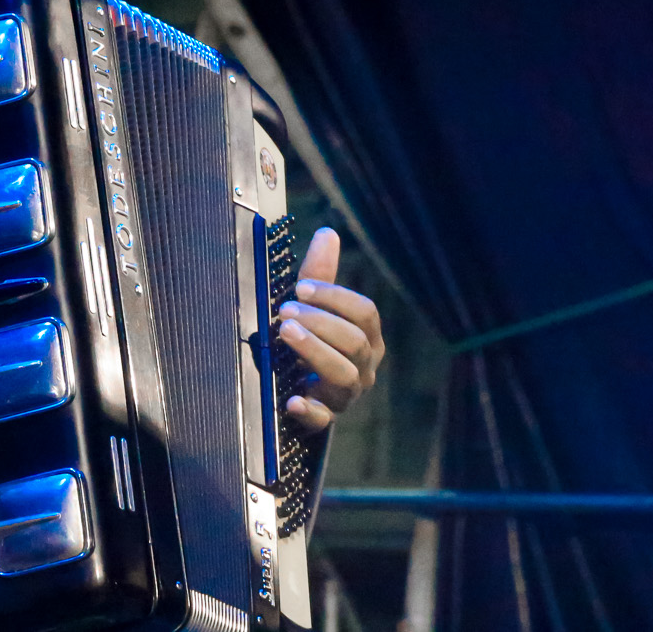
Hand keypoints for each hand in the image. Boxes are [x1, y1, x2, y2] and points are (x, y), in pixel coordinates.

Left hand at [277, 228, 383, 433]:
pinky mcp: (325, 419)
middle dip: (320, 323)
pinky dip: (309, 410)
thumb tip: (327, 233)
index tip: (301, 287)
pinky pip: (323, 419)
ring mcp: (346, 395)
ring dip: (314, 352)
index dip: (335, 298)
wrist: (301, 391)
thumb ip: (320, 274)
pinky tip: (292, 399)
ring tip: (284, 333)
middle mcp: (364, 367)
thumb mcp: (314, 308)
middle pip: (355, 343)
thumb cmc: (312, 341)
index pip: (365, 313)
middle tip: (284, 310)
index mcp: (368, 338)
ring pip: (343, 375)